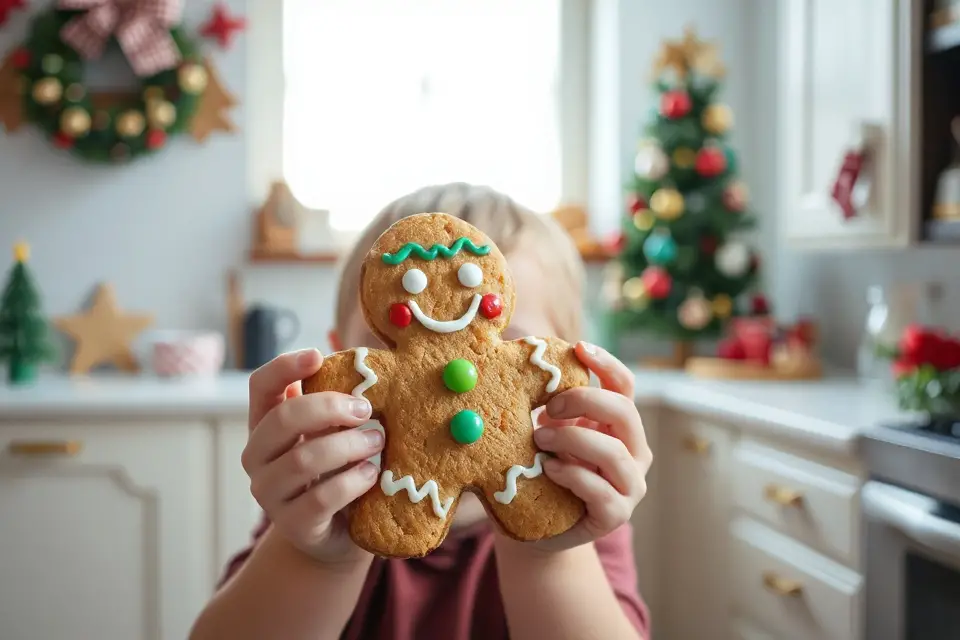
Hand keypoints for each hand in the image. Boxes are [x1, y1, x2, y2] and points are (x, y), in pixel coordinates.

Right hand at [241, 349, 383, 566]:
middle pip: (282, 419)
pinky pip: (321, 499)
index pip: (260, 387)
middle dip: (328, 407)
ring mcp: (270, 494)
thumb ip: (335, 405)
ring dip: (348, 445)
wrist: (336, 535)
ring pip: (302, 459)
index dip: (284, 367)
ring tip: (378, 441)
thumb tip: (362, 367)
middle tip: (367, 410)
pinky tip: (372, 474)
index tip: (317, 356)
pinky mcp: (294, 525)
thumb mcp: (331, 433)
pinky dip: (352, 482)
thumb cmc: (335, 471)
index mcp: (265, 426)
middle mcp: (257, 458)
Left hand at [510, 342, 651, 552]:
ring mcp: (629, 485)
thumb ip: (548, 406)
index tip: (578, 348)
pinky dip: (573, 476)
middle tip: (547, 407)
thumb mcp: (546, 431)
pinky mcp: (615, 515)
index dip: (606, 363)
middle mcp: (633, 452)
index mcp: (618, 425)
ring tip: (540, 439)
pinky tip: (548, 469)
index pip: (623, 385)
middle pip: (624, 412)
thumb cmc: (540, 470)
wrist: (535, 528)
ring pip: (614, 453)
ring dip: (573, 440)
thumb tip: (525, 367)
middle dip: (584, 401)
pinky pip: (601, 491)